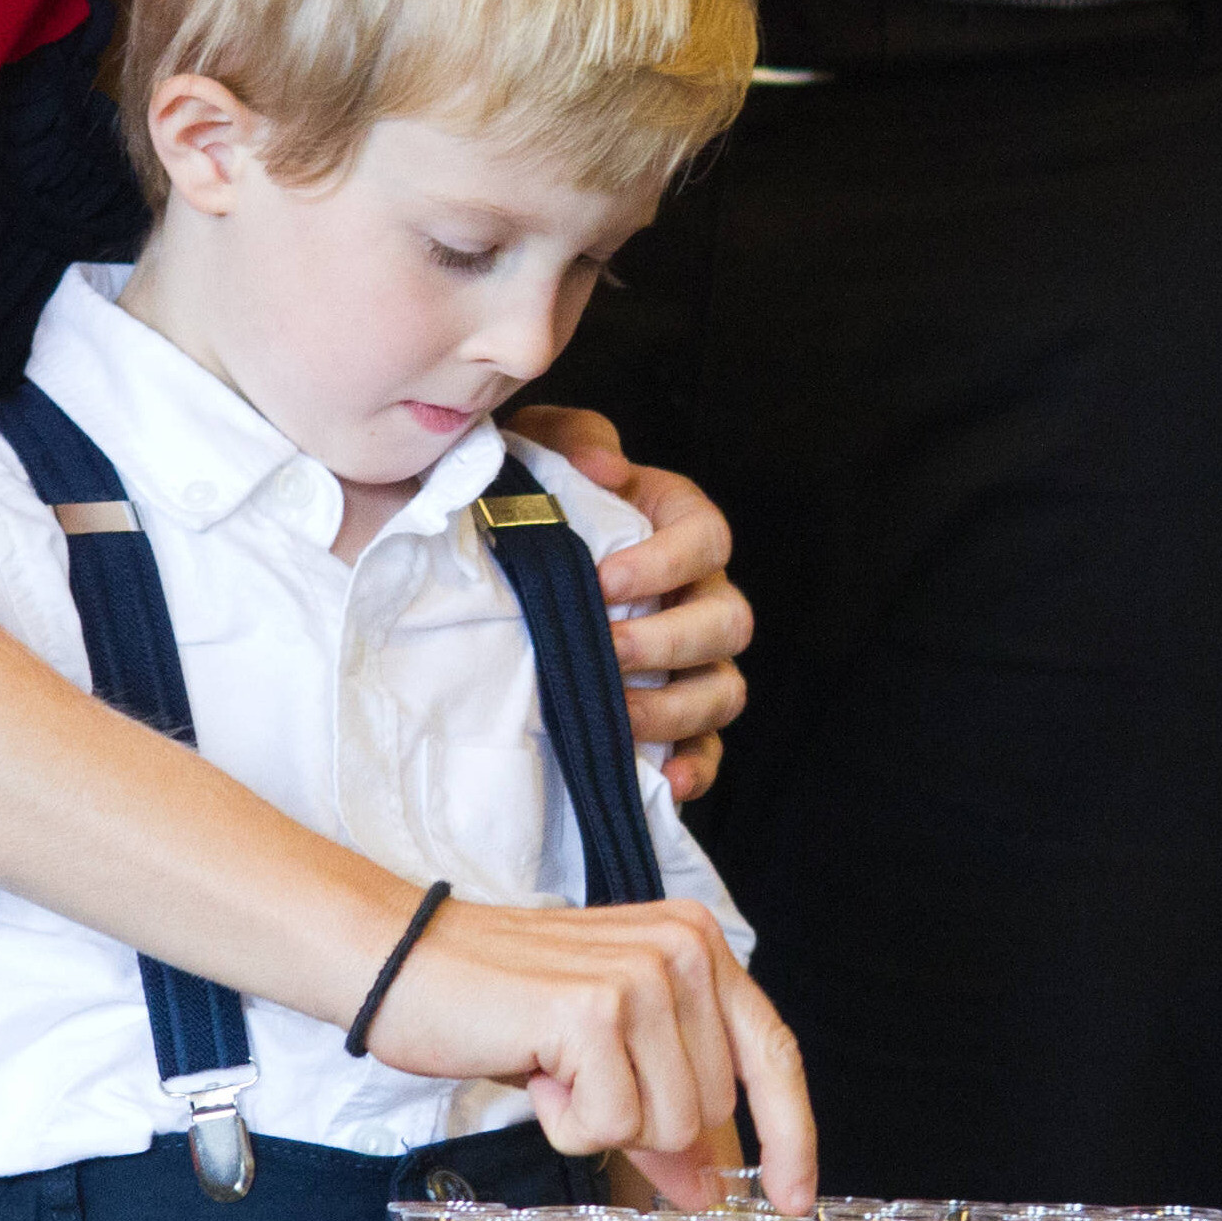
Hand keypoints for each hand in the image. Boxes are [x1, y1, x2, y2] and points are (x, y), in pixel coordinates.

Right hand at [360, 891, 814, 1214]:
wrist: (404, 963)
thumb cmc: (500, 1001)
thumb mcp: (601, 1051)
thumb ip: (665, 1107)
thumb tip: (711, 1188)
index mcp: (696, 944)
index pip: (772, 1050)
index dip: (791, 1133)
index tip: (795, 1197)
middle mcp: (682, 949)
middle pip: (710, 1111)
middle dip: (639, 1122)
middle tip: (575, 1076)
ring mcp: (642, 977)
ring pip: (667, 1125)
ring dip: (597, 1121)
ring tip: (552, 1067)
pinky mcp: (594, 1012)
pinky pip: (609, 1126)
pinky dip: (564, 1123)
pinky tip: (534, 1071)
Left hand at [505, 407, 752, 801]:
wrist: (494, 560)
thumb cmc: (529, 503)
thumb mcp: (540, 452)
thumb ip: (575, 439)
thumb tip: (609, 466)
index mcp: (677, 525)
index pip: (708, 538)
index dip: (668, 562)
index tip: (605, 579)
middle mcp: (700, 595)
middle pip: (727, 621)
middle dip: (667, 642)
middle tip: (604, 650)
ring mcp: (694, 662)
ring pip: (723, 690)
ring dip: (675, 709)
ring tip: (615, 715)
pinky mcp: (677, 720)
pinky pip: (708, 750)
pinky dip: (695, 768)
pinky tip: (663, 781)